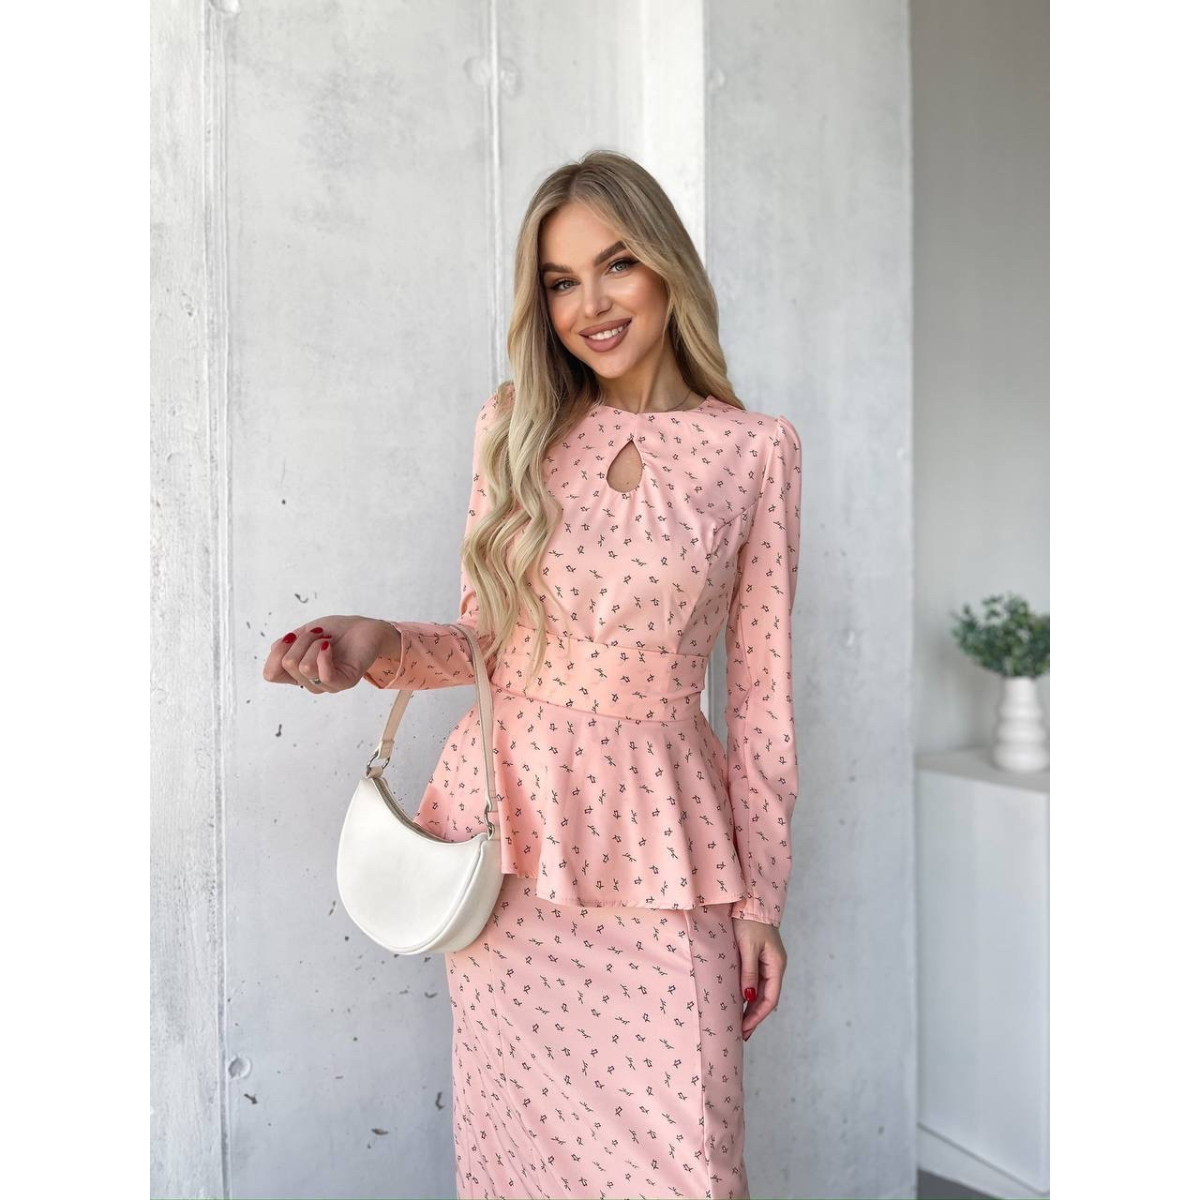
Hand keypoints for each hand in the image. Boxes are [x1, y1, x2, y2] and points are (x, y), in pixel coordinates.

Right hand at [262, 616, 401, 693]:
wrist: (363, 627)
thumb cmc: (334, 631)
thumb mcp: (302, 634)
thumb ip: (285, 646)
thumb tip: (275, 651)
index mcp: (297, 674)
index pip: (271, 674)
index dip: (277, 652)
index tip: (292, 637)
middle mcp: (310, 682)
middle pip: (287, 664)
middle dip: (300, 640)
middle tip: (317, 633)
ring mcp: (328, 685)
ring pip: (304, 667)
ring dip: (314, 643)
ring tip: (326, 639)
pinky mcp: (345, 682)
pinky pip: (325, 675)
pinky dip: (324, 654)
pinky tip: (329, 645)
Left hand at [733, 917, 786, 1039]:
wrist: (751, 899)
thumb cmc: (749, 921)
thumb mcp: (748, 947)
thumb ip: (748, 972)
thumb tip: (748, 998)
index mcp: (777, 965)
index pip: (770, 999)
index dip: (758, 1016)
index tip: (744, 1029)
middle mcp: (775, 966)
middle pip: (766, 998)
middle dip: (754, 1017)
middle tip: (741, 1034)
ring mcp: (768, 962)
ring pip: (761, 991)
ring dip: (751, 1008)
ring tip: (739, 1024)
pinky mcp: (760, 957)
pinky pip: (755, 982)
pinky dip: (748, 994)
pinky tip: (740, 1003)